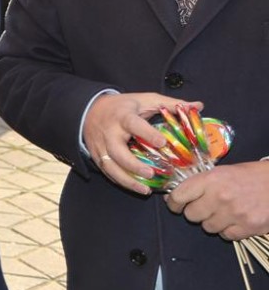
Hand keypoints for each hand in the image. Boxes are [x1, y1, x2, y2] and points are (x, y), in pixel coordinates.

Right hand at [82, 92, 200, 194]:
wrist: (90, 110)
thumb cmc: (124, 106)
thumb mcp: (146, 99)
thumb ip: (171, 104)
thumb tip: (198, 105)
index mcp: (122, 116)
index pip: (132, 124)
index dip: (146, 133)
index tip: (162, 142)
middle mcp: (109, 132)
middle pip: (117, 151)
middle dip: (133, 165)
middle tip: (151, 174)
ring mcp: (101, 146)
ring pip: (110, 165)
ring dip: (127, 179)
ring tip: (145, 189)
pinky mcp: (97, 155)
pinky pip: (107, 171)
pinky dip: (121, 181)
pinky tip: (136, 188)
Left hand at [166, 162, 268, 240]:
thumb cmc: (251, 176)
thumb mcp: (224, 172)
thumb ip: (201, 184)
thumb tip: (176, 196)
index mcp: (211, 179)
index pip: (179, 196)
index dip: (174, 202)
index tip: (176, 204)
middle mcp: (220, 197)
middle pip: (191, 215)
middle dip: (196, 212)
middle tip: (206, 207)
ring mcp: (234, 213)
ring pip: (207, 227)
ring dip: (213, 222)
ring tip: (225, 212)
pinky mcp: (248, 227)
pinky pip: (225, 236)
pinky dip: (228, 230)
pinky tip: (236, 220)